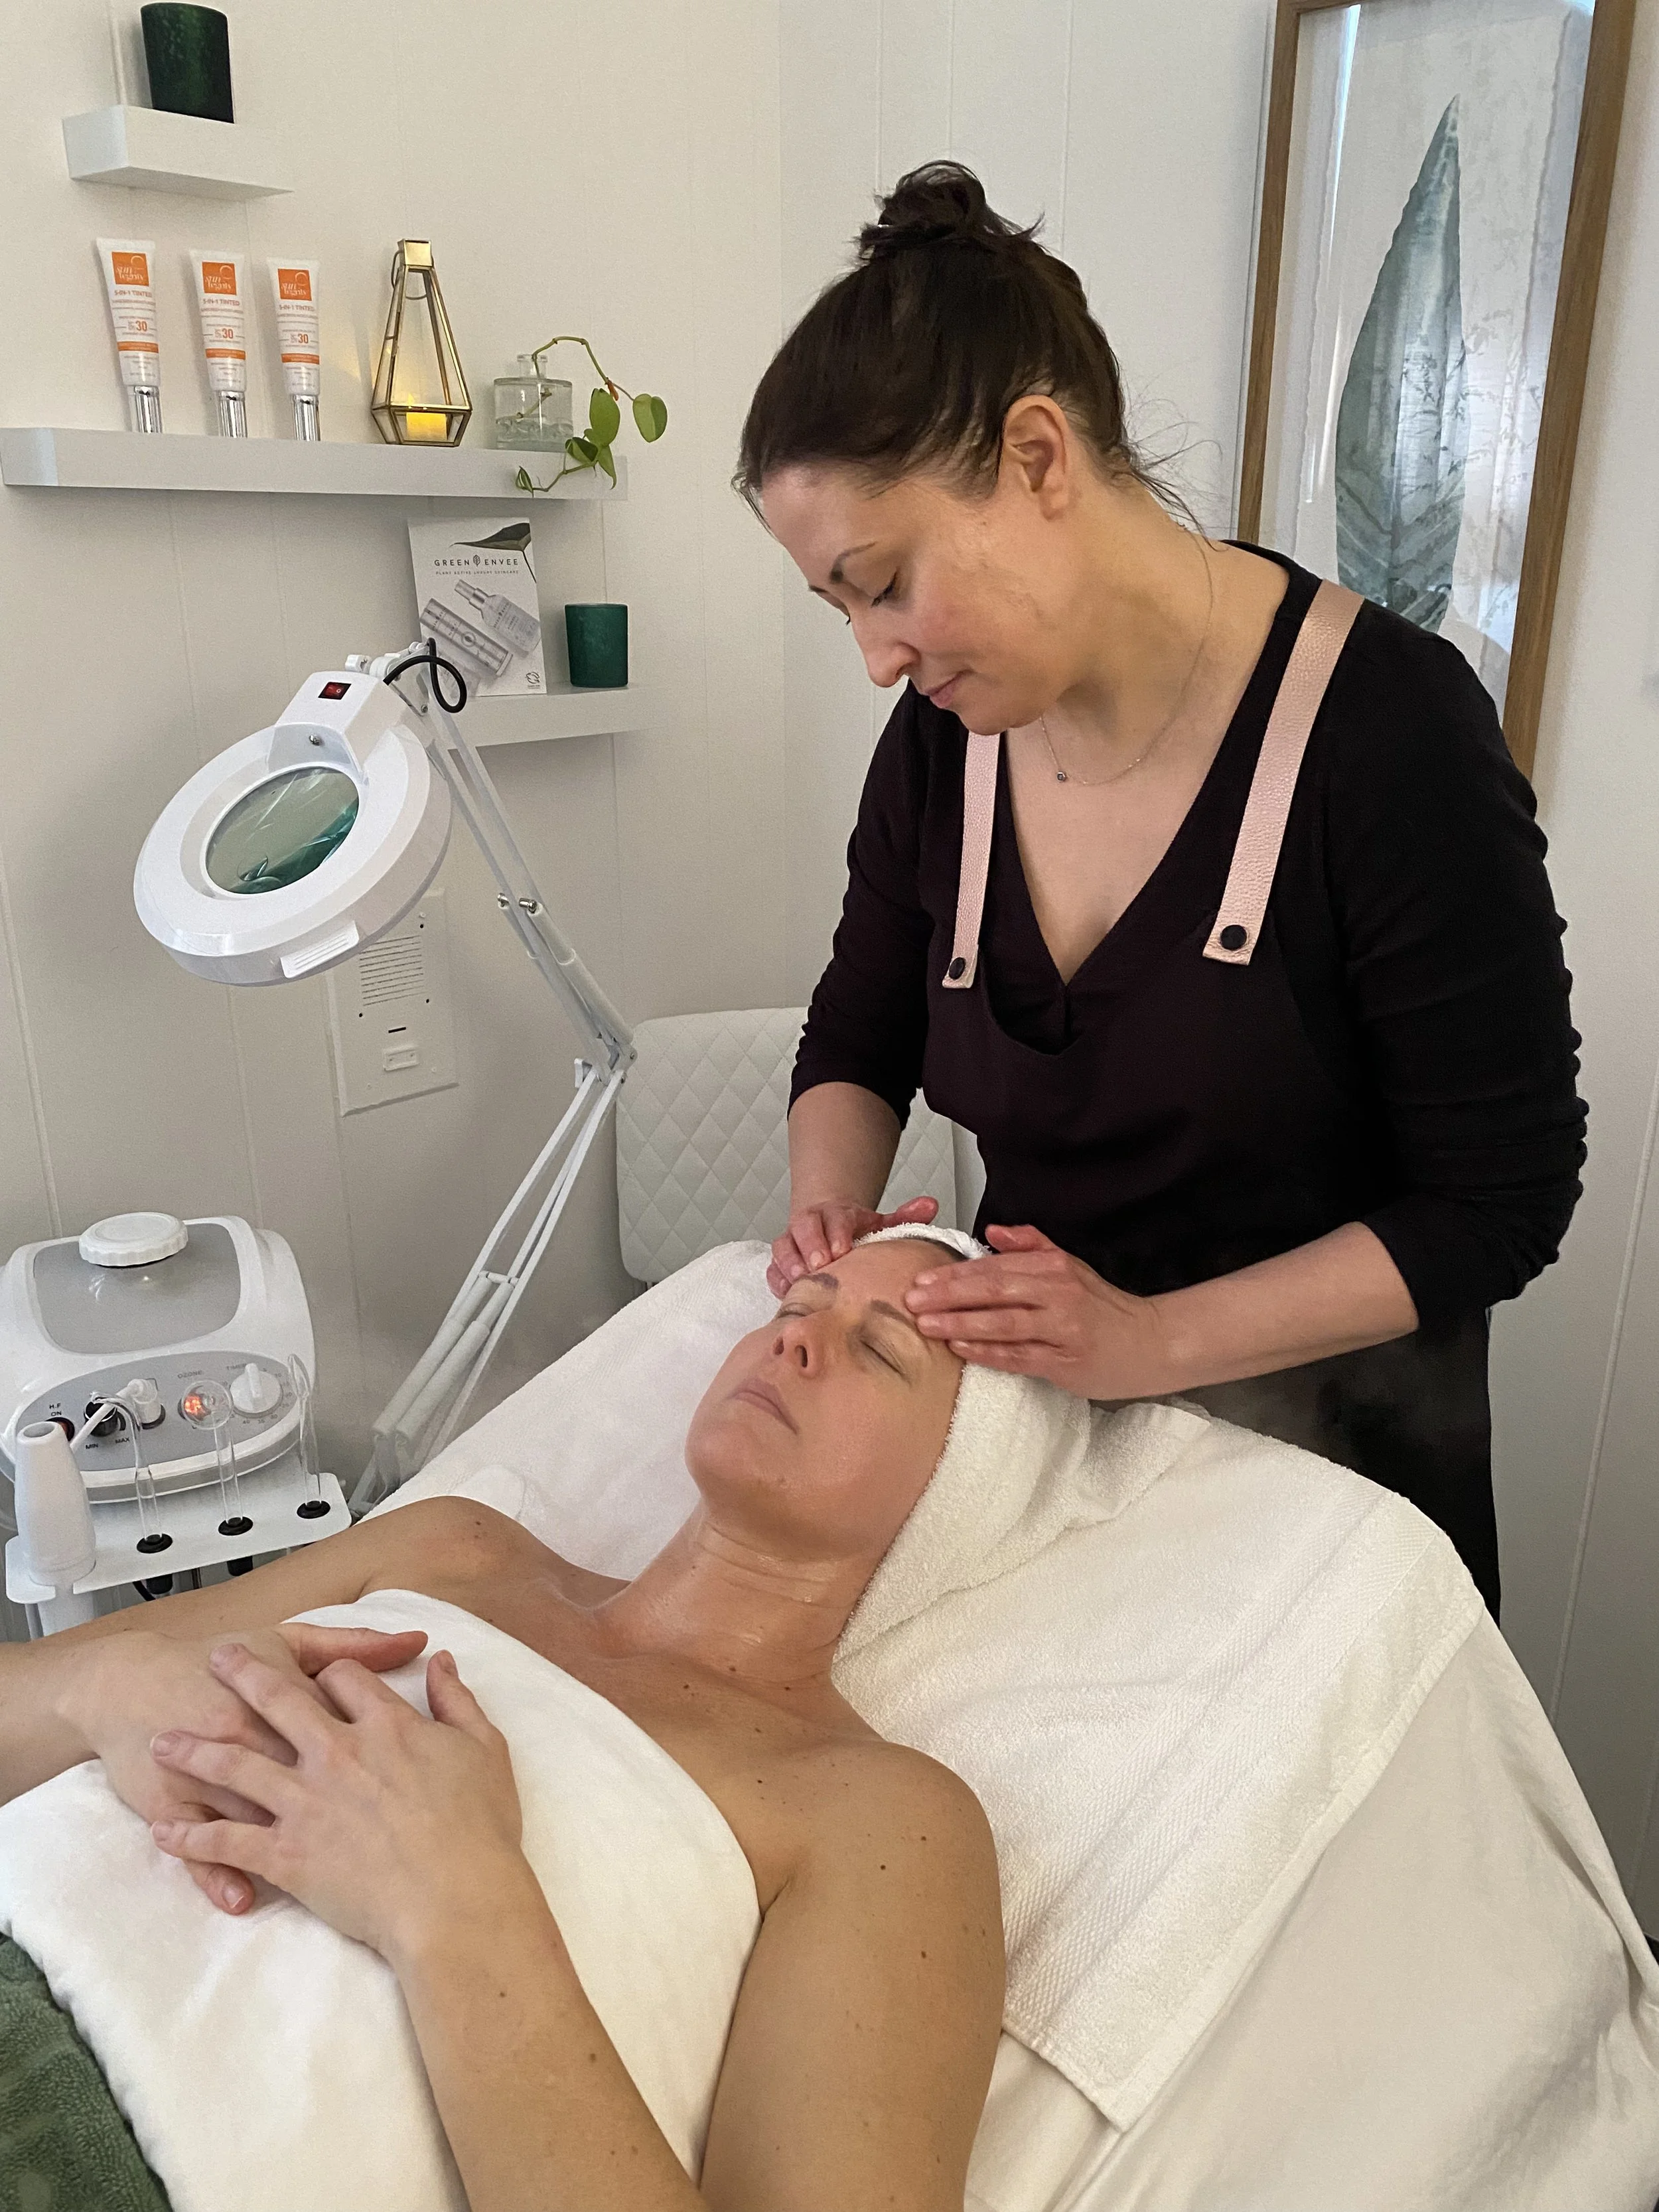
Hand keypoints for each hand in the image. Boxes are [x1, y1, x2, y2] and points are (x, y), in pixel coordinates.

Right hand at [62, 1623, 426, 1916]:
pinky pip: (203, 1844)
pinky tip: (242, 1900)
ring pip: (258, 1816)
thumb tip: (421, 1641)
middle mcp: (255, 1735)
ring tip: (327, 1887)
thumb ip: (353, 1644)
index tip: (422, 1782)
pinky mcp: (176, 1805)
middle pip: (313, 1777)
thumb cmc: (219, 1662)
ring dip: (290, 1849)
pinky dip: (221, 1873)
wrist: (127, 1682)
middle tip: (389, 1841)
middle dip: (353, 1809)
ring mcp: (214, 1775)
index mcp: (292, 1698)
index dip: (389, 1754)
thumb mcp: (286, 1642)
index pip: (353, 1727)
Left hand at [149, 1643, 530, 1970]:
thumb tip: (444, 1660)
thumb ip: (459, 1701)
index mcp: (384, 1726)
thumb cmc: (479, 1827)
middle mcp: (336, 1753)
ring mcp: (306, 1802)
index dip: (328, 1670)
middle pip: (277, 1702)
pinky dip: (191, 1837)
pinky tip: (165, 1832)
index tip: (317, 1671)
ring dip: (194, 1752)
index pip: (345, 1679)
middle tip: (213, 1658)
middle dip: (242, 1676)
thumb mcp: (485, 1749)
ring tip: (162, 1741)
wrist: (455, 1899)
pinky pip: (226, 1841)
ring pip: (235, 1766)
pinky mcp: (287, 1853)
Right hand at [768, 1194, 939, 1297]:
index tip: (843, 1249)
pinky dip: (778, 1280)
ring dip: (790, 1264)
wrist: (828, 1230)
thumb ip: (905, 1217)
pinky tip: (788, 1294)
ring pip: (783, 1247)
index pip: (833, 1217)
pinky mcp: (780, 1264)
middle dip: (810, 1246)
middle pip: (802, 1228)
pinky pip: (772, 1270)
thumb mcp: (881, 1223)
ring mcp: (792, 1244)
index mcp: (836, 1214)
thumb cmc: (856, 1233)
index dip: (836, 1232)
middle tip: (821, 1265)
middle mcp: (810, 1224)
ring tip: (801, 1281)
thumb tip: (931, 1205)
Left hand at [903, 1224, 1176, 1397]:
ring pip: (1003, 1323)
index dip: (955, 1273)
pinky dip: (988, 1353)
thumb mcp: (1070, 1266)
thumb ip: (1031, 1246)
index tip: (921, 1279)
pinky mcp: (1066, 1362)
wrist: (1151, 1343)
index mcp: (1054, 1267)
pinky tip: (961, 1350)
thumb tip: (993, 1231)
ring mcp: (1062, 1329)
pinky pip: (1019, 1356)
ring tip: (927, 1325)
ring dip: (961, 1324)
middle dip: (949, 1295)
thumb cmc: (1105, 1309)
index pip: (995, 1267)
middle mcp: (1058, 1293)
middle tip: (912, 1300)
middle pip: (994, 1289)